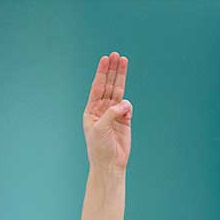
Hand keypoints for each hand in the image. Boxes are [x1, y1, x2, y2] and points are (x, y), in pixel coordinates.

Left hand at [83, 51, 130, 170]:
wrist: (110, 163)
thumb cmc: (99, 147)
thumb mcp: (100, 128)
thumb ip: (112, 113)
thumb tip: (126, 103)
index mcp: (91, 110)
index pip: (98, 87)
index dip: (102, 73)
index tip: (106, 59)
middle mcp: (102, 109)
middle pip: (109, 86)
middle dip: (113, 71)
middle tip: (117, 55)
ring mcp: (114, 114)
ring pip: (119, 93)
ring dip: (122, 78)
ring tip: (125, 62)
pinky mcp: (125, 121)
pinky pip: (128, 108)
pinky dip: (128, 106)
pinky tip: (126, 110)